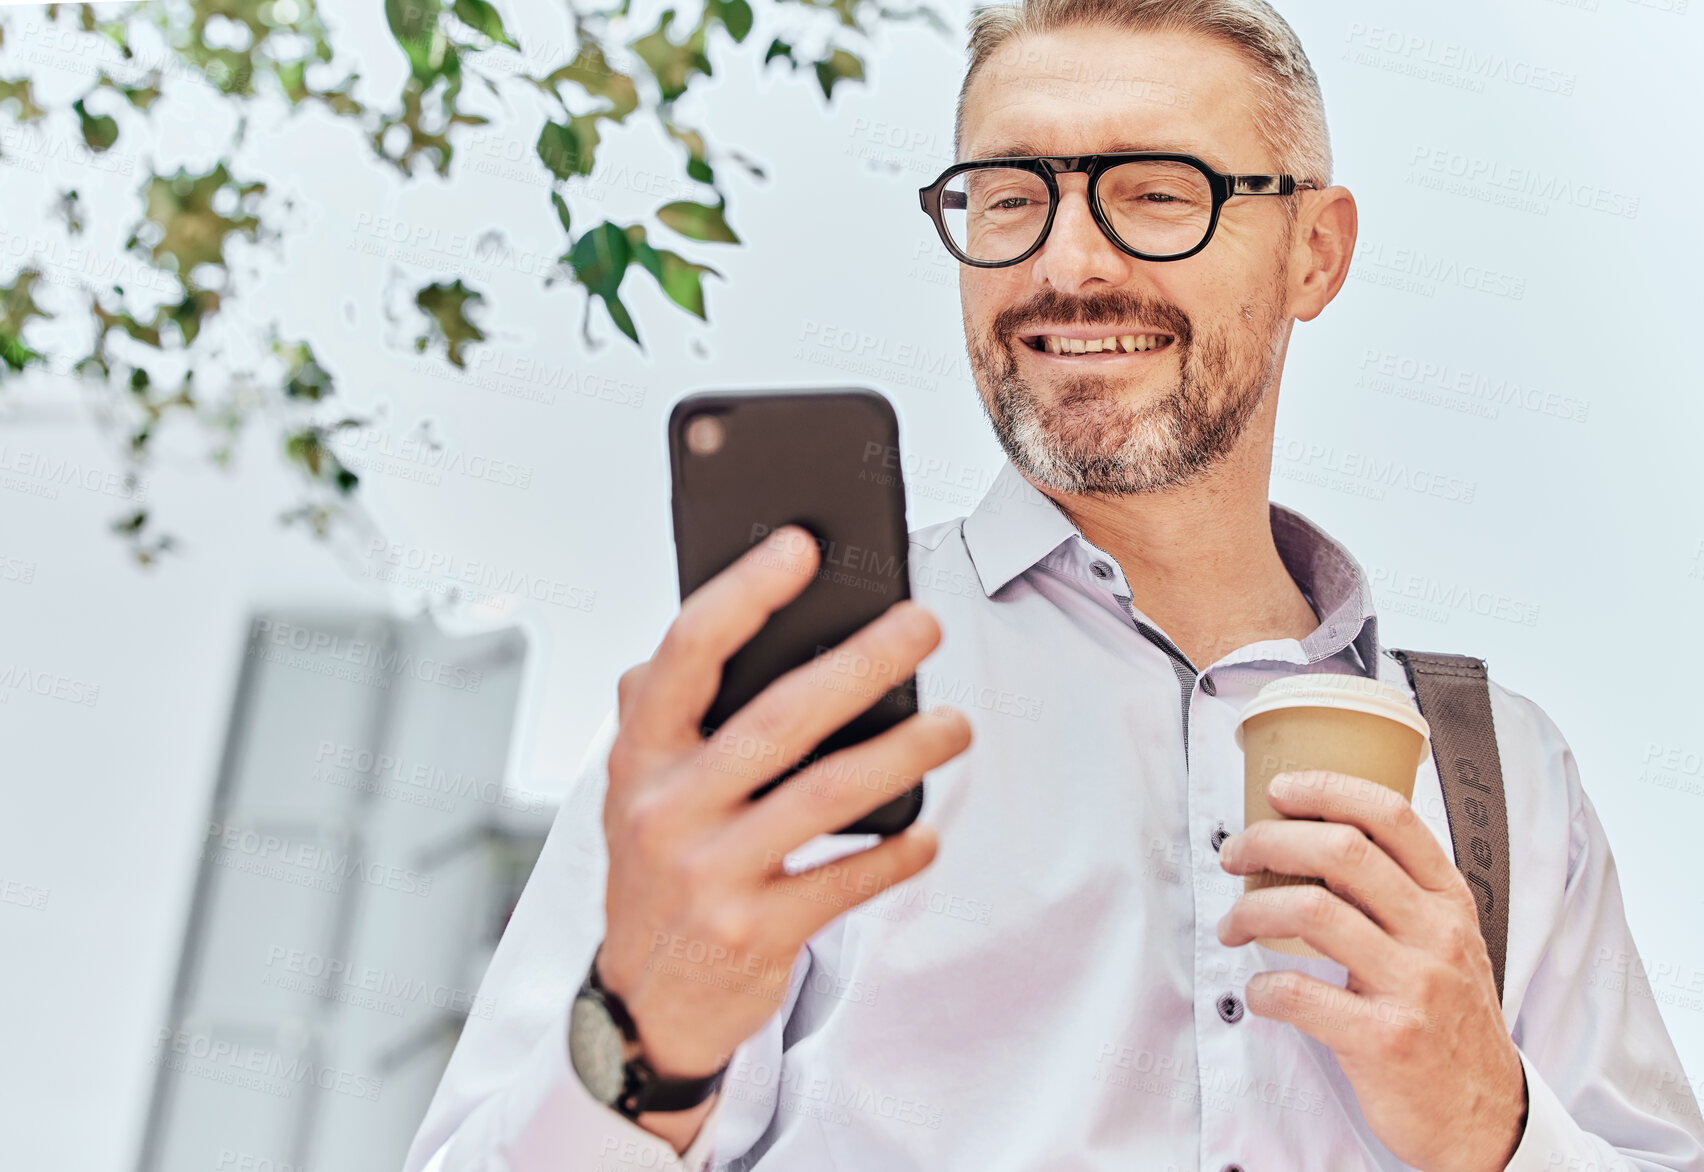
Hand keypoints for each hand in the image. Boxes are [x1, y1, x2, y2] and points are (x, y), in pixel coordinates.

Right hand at [598, 523, 971, 1082]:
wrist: (645, 1001)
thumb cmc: (660, 864)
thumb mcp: (638, 785)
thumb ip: (664, 707)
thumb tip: (721, 611)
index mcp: (639, 755)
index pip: (686, 655)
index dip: (744, 595)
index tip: (802, 546)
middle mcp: (665, 809)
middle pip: (777, 718)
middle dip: (861, 663)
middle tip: (922, 623)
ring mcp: (708, 875)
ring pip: (826, 794)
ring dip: (904, 751)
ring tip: (956, 725)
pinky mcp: (753, 933)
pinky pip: (845, 880)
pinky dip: (895, 852)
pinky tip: (929, 832)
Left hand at [1216, 770, 1527, 1171]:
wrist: (1485, 1117)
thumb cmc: (1450, 1022)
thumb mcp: (1448, 944)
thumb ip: (1399, 894)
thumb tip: (1317, 839)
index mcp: (1449, 902)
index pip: (1392, 817)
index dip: (1327, 789)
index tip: (1279, 790)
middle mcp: (1437, 934)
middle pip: (1341, 851)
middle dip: (1269, 840)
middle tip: (1234, 855)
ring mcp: (1413, 986)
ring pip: (1311, 911)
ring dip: (1250, 911)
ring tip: (1232, 925)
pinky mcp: (1385, 1039)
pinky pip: (1299, 994)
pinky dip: (1262, 988)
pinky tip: (1258, 992)